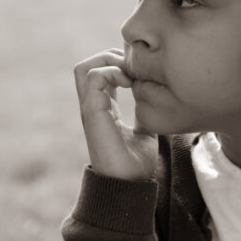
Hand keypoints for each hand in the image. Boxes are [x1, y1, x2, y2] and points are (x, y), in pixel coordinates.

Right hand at [73, 49, 157, 180]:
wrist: (130, 184)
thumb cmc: (136, 162)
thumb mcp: (144, 128)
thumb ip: (145, 111)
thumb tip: (156, 97)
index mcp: (103, 107)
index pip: (100, 73)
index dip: (118, 63)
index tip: (141, 70)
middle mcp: (92, 105)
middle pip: (87, 66)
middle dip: (111, 56)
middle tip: (134, 67)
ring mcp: (90, 108)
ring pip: (84, 68)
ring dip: (109, 62)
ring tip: (130, 74)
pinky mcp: (93, 112)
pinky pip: (93, 79)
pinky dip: (112, 72)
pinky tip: (129, 83)